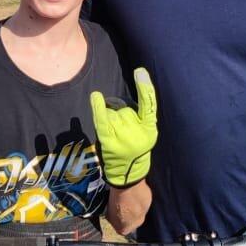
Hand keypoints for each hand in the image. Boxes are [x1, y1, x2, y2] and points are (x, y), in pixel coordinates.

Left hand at [90, 68, 157, 186]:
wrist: (127, 173)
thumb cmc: (137, 148)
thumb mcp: (147, 133)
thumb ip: (140, 116)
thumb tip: (121, 100)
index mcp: (150, 128)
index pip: (149, 104)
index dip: (145, 87)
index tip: (140, 72)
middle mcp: (138, 132)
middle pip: (124, 108)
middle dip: (120, 115)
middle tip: (123, 132)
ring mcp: (123, 137)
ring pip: (112, 113)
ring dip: (110, 119)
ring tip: (115, 135)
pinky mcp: (109, 141)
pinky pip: (102, 120)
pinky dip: (98, 107)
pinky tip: (96, 96)